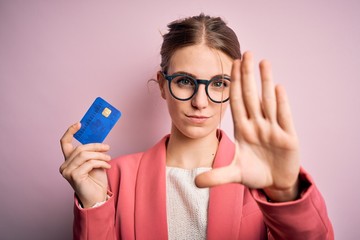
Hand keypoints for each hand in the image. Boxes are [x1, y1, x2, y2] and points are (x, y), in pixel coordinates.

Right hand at [59, 123, 110, 207]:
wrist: (97, 197)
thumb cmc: (95, 180)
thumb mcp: (94, 162)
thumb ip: (91, 153)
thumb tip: (99, 140)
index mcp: (68, 161)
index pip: (64, 143)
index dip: (70, 131)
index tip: (79, 123)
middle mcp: (64, 166)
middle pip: (80, 148)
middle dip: (96, 146)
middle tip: (107, 147)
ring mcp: (67, 172)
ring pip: (85, 155)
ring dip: (100, 155)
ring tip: (108, 158)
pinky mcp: (74, 176)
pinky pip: (89, 163)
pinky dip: (100, 163)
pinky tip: (107, 166)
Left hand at [195, 52, 300, 201]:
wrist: (275, 183)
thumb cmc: (255, 174)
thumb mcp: (234, 175)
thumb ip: (217, 176)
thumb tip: (195, 182)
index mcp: (243, 130)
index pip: (236, 102)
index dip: (233, 85)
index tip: (230, 66)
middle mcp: (257, 125)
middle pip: (251, 96)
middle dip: (247, 76)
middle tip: (245, 53)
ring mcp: (273, 130)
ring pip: (268, 101)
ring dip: (265, 82)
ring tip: (263, 62)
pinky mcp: (288, 138)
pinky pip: (283, 117)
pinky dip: (281, 103)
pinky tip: (277, 87)